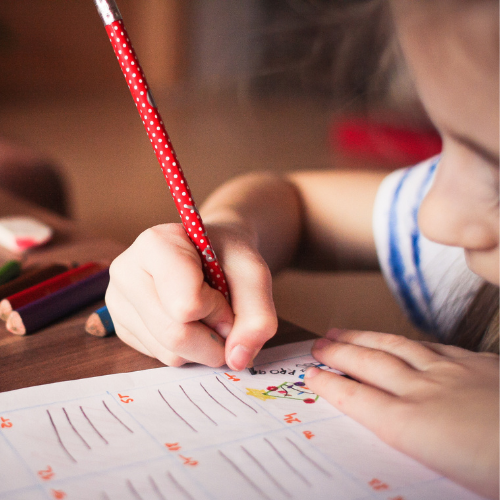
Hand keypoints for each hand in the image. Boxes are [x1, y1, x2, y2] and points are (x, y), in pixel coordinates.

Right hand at [105, 222, 276, 369]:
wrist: (212, 251)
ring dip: (202, 346)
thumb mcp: (254, 275)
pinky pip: (160, 358)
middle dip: (213, 338)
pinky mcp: (122, 327)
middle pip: (175, 335)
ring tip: (206, 314)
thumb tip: (237, 360)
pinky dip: (187, 350)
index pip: (186, 305)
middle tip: (225, 317)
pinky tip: (189, 321)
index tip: (225, 293)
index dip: (218, 310)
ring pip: (169, 353)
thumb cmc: (228, 256)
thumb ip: (258, 316)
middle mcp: (126, 271)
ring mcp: (118, 302)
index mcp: (155, 244)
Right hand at [305, 329, 498, 498]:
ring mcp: (453, 373)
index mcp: (416, 427)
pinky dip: (407, 342)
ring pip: (397, 347)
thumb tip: (397, 437)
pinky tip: (402, 341)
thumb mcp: (454, 483)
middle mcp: (427, 392)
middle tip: (319, 344)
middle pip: (372, 365)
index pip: (360, 400)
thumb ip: (419, 451)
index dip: (332, 385)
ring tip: (344, 332)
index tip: (311, 375)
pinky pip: (432, 346)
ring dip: (366, 339)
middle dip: (340, 353)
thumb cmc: (499, 471)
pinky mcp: (479, 364)